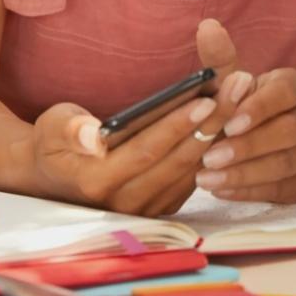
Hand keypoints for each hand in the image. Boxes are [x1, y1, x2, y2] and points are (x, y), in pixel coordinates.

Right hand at [24, 19, 249, 214]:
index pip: (147, 151)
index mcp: (96, 181)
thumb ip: (70, 129)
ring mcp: (145, 210)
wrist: (51, 180)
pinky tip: (233, 118)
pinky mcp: (160, 208)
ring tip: (244, 94)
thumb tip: (92, 135)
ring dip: (221, 132)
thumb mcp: (52, 127)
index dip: (177, 125)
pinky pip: (193, 177)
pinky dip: (214, 148)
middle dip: (213, 121)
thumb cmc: (54, 143)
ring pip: (192, 169)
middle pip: (178, 160)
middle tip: (240, 85)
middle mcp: (124, 203)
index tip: (206, 98)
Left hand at [195, 67, 295, 203]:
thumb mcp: (240, 81)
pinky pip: (281, 191)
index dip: (259, 108)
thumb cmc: (254, 105)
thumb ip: (221, 59)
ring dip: (244, 174)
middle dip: (248, 146)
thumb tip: (206, 27)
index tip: (228, 122)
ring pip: (285, 165)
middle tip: (209, 157)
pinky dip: (249, 192)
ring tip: (206, 179)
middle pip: (289, 132)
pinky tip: (220, 191)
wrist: (294, 138)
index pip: (286, 92)